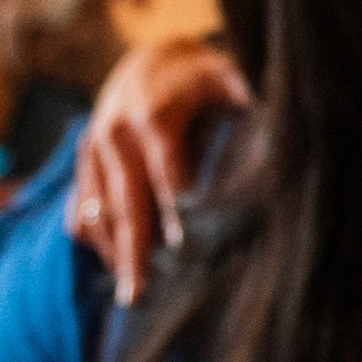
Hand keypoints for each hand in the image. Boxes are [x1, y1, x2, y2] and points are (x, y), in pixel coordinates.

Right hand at [69, 35, 250, 302]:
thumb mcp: (227, 78)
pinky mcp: (81, 166)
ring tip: (134, 297)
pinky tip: (120, 270)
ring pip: (96, 213)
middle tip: (139, 298)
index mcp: (154, 114)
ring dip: (115, 255)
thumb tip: (282, 119)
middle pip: (125, 202)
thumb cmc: (199, 80)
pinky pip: (79, 212)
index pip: (165, 167)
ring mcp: (92, 152)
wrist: (146, 62)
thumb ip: (250, 98)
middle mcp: (115, 134)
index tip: (186, 246)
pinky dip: (97, 243)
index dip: (175, 206)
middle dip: (133, 251)